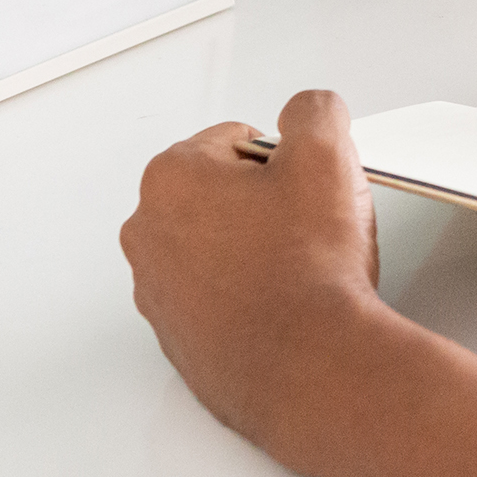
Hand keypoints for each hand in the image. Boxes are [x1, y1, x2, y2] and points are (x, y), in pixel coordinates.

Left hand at [119, 89, 386, 445]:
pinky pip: (216, 295)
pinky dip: (248, 295)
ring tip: (300, 270)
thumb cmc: (309, 271)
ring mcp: (157, 290)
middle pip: (222, 191)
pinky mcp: (176, 336)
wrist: (310, 365)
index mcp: (171, 178)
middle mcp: (148, 233)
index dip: (287, 161)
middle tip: (307, 228)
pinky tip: (285, 304)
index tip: (306, 190)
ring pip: (219, 244)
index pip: (239, 140)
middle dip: (265, 203)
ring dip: (257, 248)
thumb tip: (307, 112)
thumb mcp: (328, 155)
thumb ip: (314, 111)